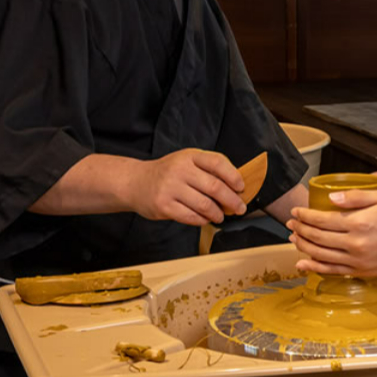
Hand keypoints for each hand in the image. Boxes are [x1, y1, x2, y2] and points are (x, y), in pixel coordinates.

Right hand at [128, 149, 245, 225]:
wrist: (135, 182)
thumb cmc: (168, 173)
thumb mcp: (187, 161)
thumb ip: (208, 169)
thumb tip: (236, 187)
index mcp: (190, 156)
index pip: (218, 163)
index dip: (234, 176)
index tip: (241, 187)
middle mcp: (180, 170)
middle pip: (215, 187)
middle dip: (232, 200)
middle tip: (239, 208)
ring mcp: (170, 188)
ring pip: (204, 205)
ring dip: (218, 213)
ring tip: (221, 216)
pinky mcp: (163, 205)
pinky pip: (191, 216)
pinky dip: (202, 220)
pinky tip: (205, 219)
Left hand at [286, 190, 376, 275]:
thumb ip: (355, 197)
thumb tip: (331, 199)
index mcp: (359, 223)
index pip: (322, 219)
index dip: (305, 215)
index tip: (296, 211)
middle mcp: (356, 244)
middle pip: (318, 237)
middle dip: (301, 229)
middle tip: (291, 224)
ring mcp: (359, 260)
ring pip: (322, 255)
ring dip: (304, 247)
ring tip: (294, 239)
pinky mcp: (364, 272)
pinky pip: (334, 271)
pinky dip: (316, 268)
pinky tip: (304, 263)